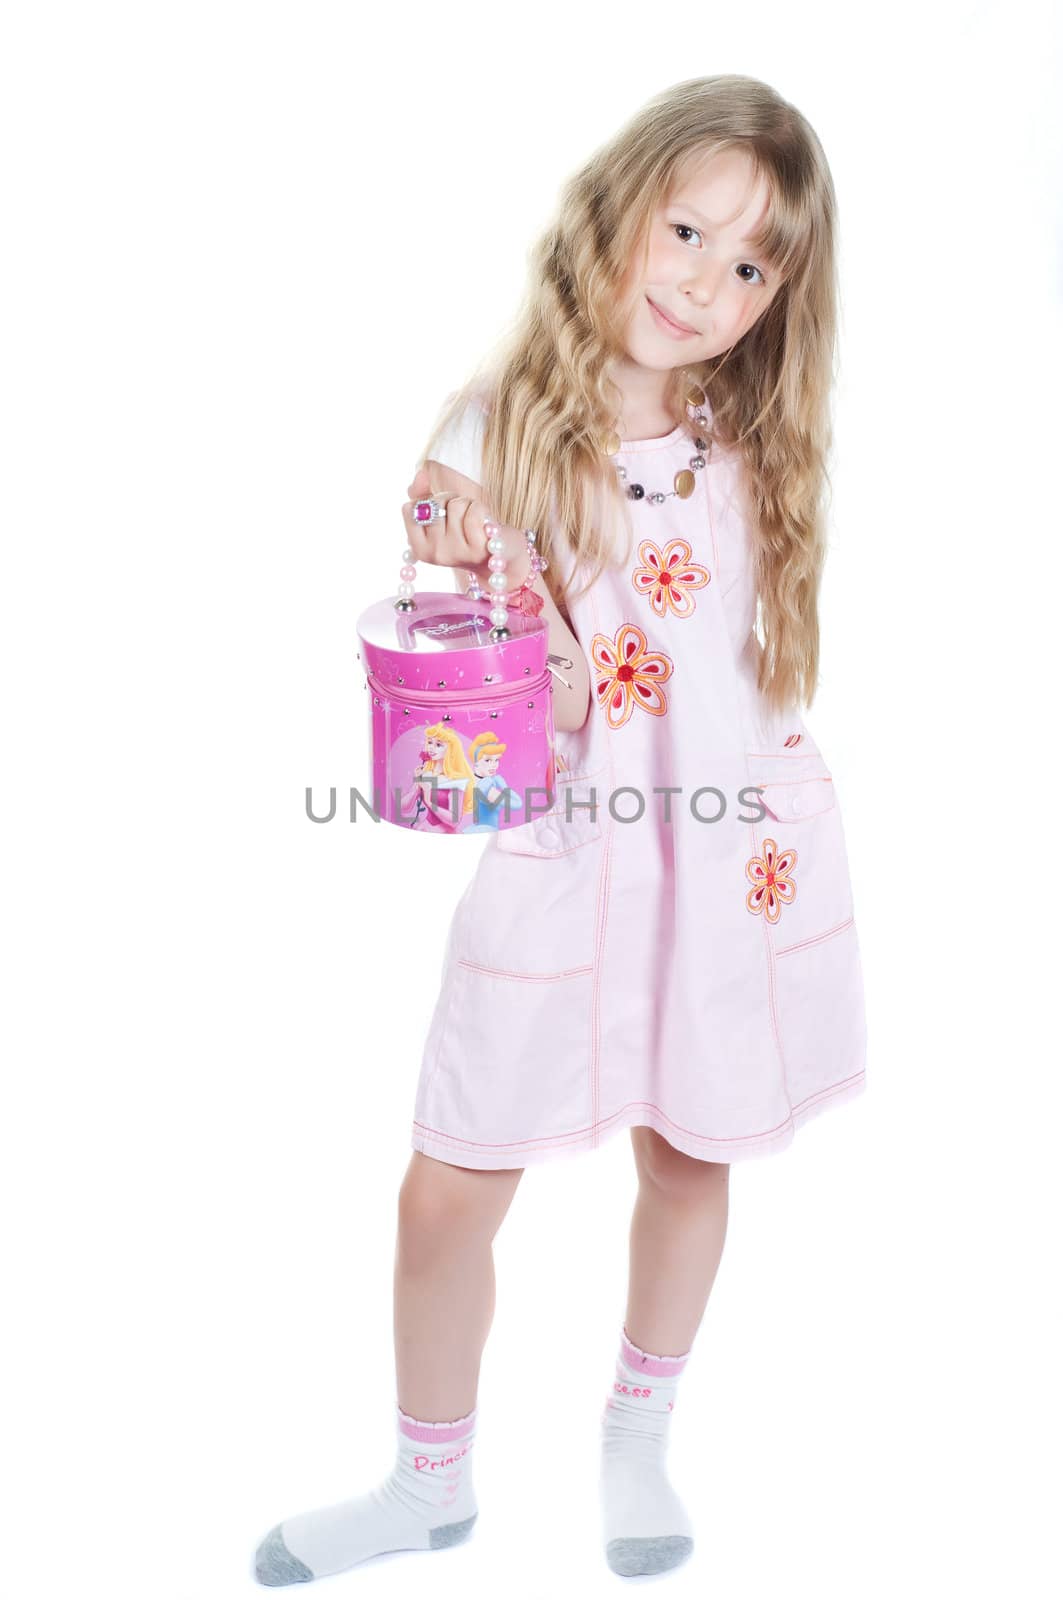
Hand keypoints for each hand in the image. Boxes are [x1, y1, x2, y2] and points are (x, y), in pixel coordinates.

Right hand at [401, 465, 531, 584]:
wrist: (501, 552)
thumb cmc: (467, 528)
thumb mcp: (441, 512)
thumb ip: (422, 491)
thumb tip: (420, 474)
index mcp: (419, 547)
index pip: (410, 508)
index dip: (429, 501)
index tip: (443, 514)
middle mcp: (434, 552)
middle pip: (434, 503)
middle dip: (450, 499)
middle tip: (461, 517)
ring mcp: (455, 553)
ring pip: (455, 506)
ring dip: (468, 504)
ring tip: (474, 520)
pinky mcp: (476, 549)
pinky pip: (474, 512)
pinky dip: (482, 510)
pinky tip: (485, 523)